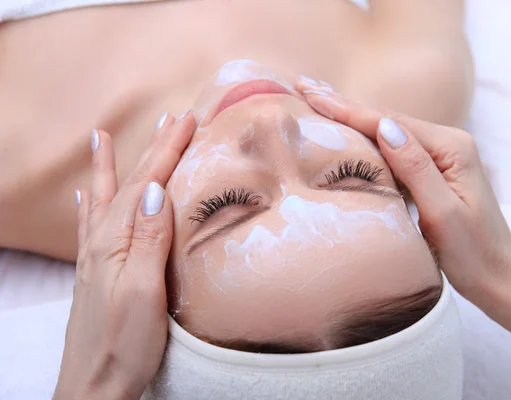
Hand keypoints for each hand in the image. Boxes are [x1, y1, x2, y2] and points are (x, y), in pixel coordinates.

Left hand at [54, 111, 194, 399]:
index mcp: (117, 243)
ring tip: (103, 137)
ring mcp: (95, 257)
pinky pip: (89, 226)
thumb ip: (148, 239)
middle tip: (170, 118)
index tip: (187, 119)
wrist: (93, 387)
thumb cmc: (122, 346)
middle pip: (129, 184)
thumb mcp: (143, 292)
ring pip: (106, 199)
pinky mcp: (95, 273)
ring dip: (111, 167)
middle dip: (151, 148)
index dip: (167, 150)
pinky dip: (89, 204)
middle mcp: (102, 243)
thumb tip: (156, 191)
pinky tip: (83, 195)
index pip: (146, 184)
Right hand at [296, 80, 510, 305]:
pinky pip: (394, 151)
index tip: (312, 95)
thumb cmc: (473, 251)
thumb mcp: (442, 212)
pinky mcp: (434, 172)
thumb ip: (415, 167)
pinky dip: (366, 139)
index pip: (389, 123)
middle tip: (306, 87)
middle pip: (387, 120)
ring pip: (388, 133)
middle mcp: (448, 143)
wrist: (498, 277)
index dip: (348, 110)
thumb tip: (384, 127)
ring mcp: (441, 157)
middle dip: (344, 105)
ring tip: (318, 102)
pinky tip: (348, 132)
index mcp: (451, 147)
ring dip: (353, 119)